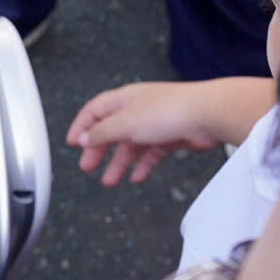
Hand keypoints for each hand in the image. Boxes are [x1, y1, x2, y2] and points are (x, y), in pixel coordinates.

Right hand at [68, 81, 228, 185]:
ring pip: (131, 145)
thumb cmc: (168, 111)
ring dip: (119, 163)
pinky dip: (142, 165)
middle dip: (98, 149)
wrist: (207, 115)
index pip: (95, 110)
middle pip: (111, 130)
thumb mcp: (126, 123)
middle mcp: (138, 109)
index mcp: (124, 99)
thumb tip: (83, 138)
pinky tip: (137, 177)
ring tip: (109, 181)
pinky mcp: (171, 137)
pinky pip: (151, 153)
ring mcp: (155, 124)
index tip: (72, 143)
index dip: (82, 125)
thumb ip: (102, 132)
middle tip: (88, 167)